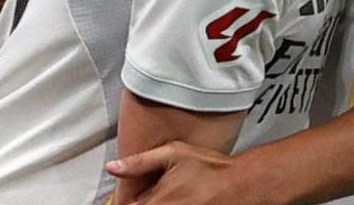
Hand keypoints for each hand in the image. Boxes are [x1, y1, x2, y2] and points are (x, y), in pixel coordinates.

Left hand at [106, 141, 262, 204]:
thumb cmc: (210, 168)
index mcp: (156, 203)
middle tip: (162, 191)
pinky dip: (174, 204)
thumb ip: (140, 162)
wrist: (241, 185)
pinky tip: (183, 198)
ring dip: (160, 202)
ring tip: (175, 193)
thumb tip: (113, 167)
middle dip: (145, 200)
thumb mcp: (173, 153)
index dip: (131, 200)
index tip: (139, 194)